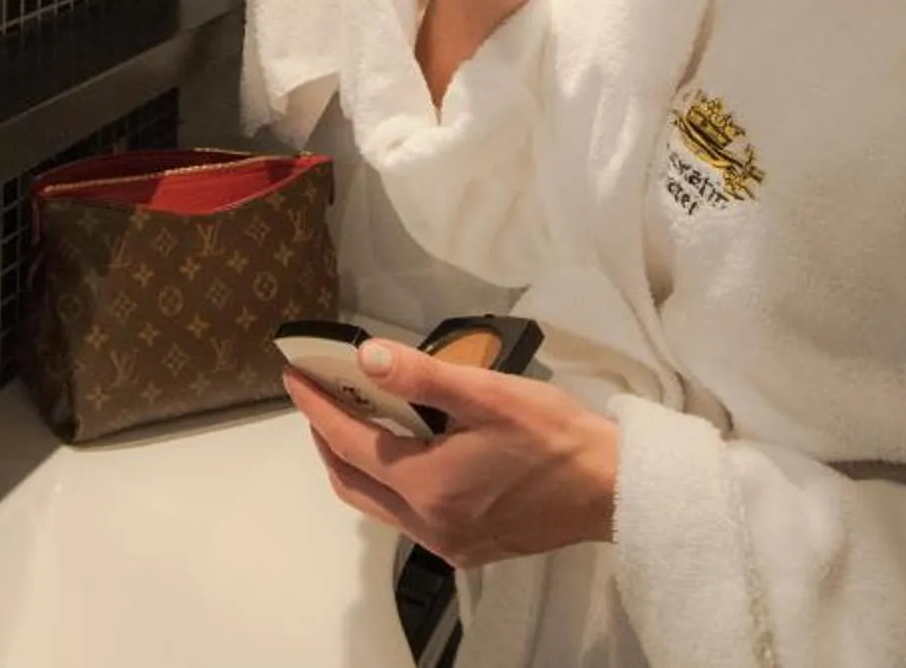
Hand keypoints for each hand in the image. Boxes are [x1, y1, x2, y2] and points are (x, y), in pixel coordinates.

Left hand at [285, 339, 616, 569]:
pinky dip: (389, 486)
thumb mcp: (488, 394)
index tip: (295, 377)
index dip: (318, 409)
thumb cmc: (553, 436)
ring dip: (356, 465)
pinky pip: (407, 519)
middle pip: (353, 484)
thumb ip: (422, 376)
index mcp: (429, 486)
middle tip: (317, 399)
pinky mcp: (469, 549)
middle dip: (326, 441)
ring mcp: (449, 543)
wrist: (610, 489)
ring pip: (377, 506)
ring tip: (353, 422)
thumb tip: (367, 357)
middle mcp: (429, 525)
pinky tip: (402, 458)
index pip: (352, 444)